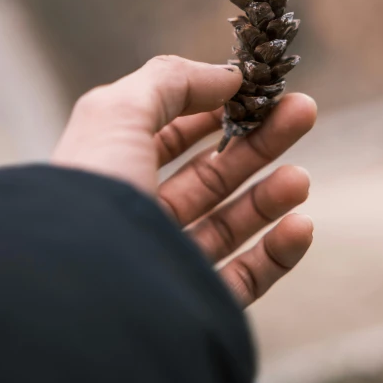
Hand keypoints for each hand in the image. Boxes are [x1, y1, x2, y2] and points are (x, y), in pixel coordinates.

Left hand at [52, 56, 315, 306]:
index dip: (216, 108)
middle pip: (209, 175)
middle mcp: (137, 218)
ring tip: (300, 178)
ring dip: (270, 197)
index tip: (260, 89)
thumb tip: (228, 76)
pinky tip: (302, 225)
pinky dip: (277, 254)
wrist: (78, 298)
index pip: (171, 134)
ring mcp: (165, 264)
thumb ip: (172, 81)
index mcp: (112, 172)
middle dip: (259, 141)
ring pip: (228, 225)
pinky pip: (244, 280)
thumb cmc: (91, 195)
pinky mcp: (191, 307)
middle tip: (303, 112)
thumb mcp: (118, 112)